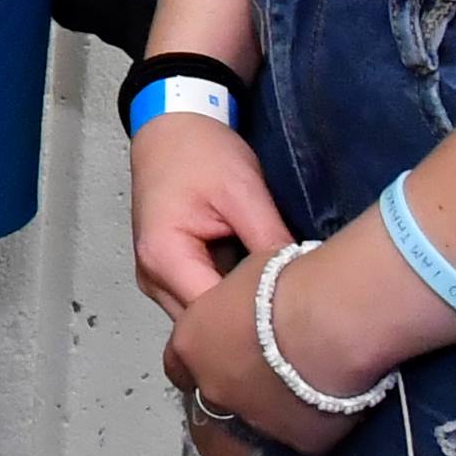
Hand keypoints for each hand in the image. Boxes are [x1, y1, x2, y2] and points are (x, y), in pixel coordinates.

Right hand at [124, 111, 289, 321]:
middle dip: (244, 329)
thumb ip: (270, 242)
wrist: (170, 126)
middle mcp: (151, 278)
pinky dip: (224, 304)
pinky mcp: (165, 273)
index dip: (252, 325)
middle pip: (201, 327)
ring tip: (277, 313)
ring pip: (199, 320)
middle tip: (295, 323)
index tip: (296, 322)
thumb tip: (304, 284)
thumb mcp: (244, 192)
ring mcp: (154, 279)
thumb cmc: (201, 153)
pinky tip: (255, 298)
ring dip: (233, 319)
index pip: (212, 318)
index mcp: (164, 258)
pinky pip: (197, 302)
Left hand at [162, 250, 370, 455]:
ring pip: (257, 416)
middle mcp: (213, 390)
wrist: (331, 323)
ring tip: (306, 378)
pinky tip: (331, 396)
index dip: (202, 352)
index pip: (178, 361)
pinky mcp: (298, 441)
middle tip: (270, 361)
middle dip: (237, 380)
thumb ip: (232, 304)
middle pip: (216, 392)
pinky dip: (312, 417)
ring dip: (274, 402)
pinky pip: (301, 431)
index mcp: (191, 345)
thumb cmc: (285, 284)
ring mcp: (253, 420)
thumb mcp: (242, 277)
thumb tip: (243, 307)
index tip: (223, 342)